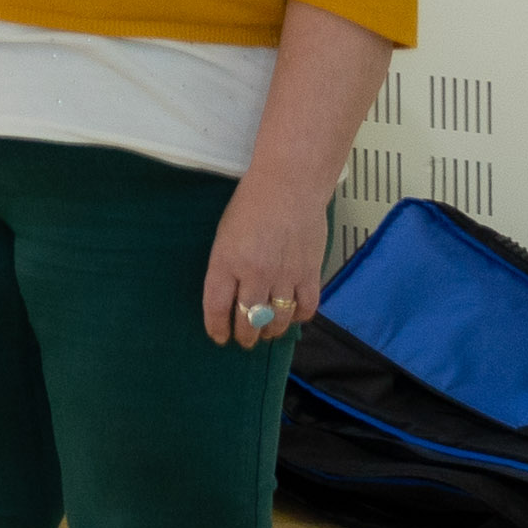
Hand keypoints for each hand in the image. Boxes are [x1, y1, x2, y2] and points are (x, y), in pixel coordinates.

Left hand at [202, 178, 330, 348]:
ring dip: (272, 330)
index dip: (217, 328)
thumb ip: (227, 266)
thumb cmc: (251, 204)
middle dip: (246, 336)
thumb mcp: (224, 235)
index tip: (219, 338)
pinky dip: (300, 317)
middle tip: (245, 341)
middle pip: (249, 319)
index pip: (217, 307)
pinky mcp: (310, 273)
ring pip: (279, 319)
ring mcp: (285, 276)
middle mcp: (254, 275)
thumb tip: (232, 293)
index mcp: (225, 262)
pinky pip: (307, 308)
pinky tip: (294, 316)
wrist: (289, 186)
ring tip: (267, 332)